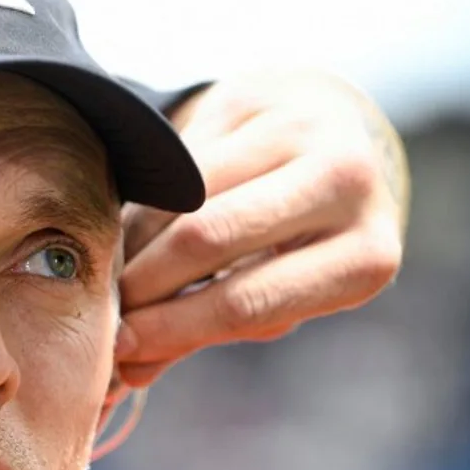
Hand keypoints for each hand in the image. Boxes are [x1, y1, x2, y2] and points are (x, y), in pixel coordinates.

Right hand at [113, 70, 408, 388]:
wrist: (329, 145)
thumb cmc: (295, 246)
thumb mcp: (274, 295)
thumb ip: (207, 330)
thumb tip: (129, 370)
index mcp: (365, 255)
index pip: (248, 301)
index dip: (174, 327)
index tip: (123, 348)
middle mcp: (346, 183)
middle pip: (208, 240)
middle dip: (142, 282)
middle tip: (104, 311)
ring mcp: (299, 131)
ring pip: (182, 198)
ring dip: (131, 244)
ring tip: (109, 276)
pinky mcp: (251, 99)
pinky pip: (173, 161)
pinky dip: (141, 203)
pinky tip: (124, 231)